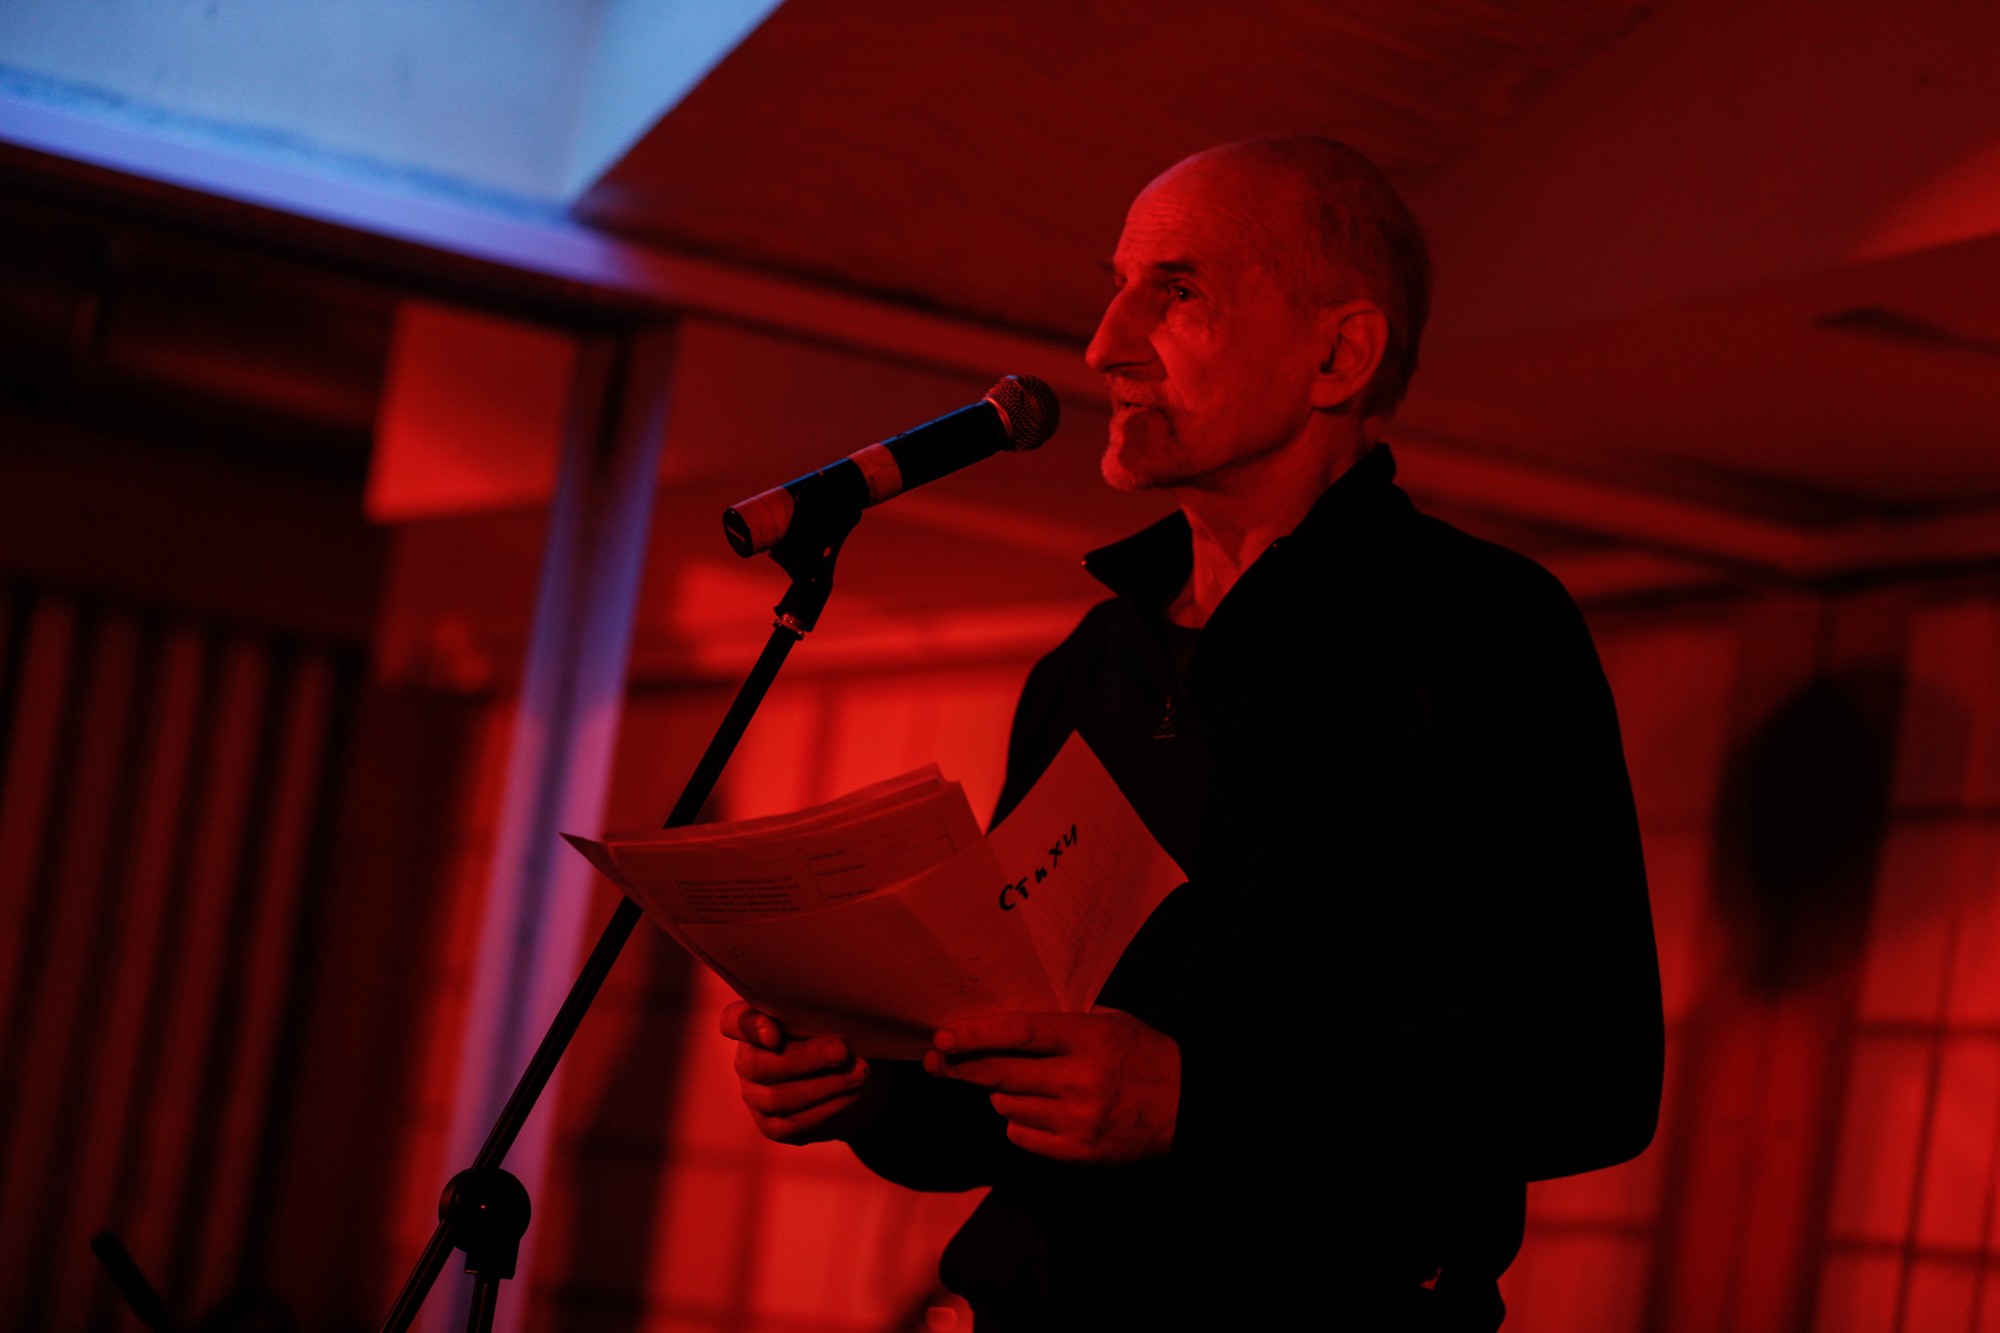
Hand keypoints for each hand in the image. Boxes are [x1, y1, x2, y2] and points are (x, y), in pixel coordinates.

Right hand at [720, 1002, 879, 1144]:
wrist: (850, 1076)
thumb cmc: (836, 1033)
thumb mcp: (828, 1016)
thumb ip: (819, 1012)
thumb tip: (836, 1013)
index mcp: (754, 1024)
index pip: (733, 1022)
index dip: (749, 1027)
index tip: (774, 1033)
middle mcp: (747, 1061)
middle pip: (758, 1065)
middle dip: (805, 1058)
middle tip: (842, 1050)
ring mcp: (756, 1096)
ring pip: (777, 1098)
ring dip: (824, 1085)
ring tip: (858, 1073)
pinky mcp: (773, 1126)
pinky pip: (793, 1123)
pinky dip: (827, 1108)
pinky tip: (852, 1093)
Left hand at [923, 1008, 1178, 1163]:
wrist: (1186, 1105)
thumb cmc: (1141, 1054)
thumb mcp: (1108, 1022)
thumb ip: (1059, 1025)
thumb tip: (997, 1029)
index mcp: (1088, 1039)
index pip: (1019, 1033)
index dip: (976, 1035)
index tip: (943, 1036)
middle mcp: (1079, 1080)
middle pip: (1001, 1074)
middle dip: (963, 1067)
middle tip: (938, 1061)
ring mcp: (1077, 1120)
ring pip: (1008, 1106)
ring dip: (1002, 1093)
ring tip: (1023, 1084)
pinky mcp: (1077, 1152)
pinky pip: (1022, 1136)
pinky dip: (1019, 1121)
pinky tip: (1037, 1110)